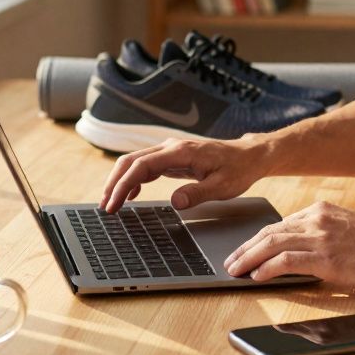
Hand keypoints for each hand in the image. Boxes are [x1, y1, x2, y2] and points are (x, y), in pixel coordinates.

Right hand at [99, 135, 271, 212]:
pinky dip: (134, 179)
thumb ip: (197, 193)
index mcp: (180, 152)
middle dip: (114, 183)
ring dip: (121, 181)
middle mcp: (171, 147)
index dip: (123, 184)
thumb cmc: (238, 170)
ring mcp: (171, 151)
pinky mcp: (173, 157)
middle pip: (131, 161)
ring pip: (136, 162)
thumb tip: (175, 202)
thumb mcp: (222, 186)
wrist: (249, 156)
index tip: (113, 203)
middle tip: (105, 206)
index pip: (141, 166)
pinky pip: (147, 165)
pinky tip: (131, 195)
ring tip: (112, 203)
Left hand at [224, 201, 354, 290]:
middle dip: (244, 248)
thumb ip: (323, 234)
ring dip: (248, 259)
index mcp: (321, 210)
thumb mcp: (348, 229)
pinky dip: (268, 268)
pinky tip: (257, 277)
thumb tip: (297, 251)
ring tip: (234, 271)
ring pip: (272, 244)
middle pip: (269, 232)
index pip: (279, 224)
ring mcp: (321, 238)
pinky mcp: (327, 258)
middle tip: (229, 262)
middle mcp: (317, 219)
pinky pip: (287, 261)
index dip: (256, 239)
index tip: (243, 251)